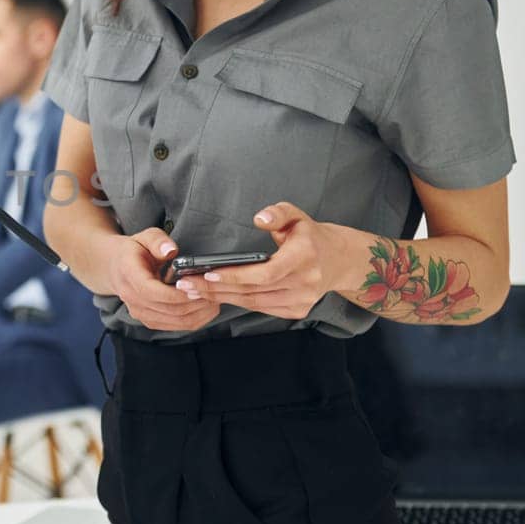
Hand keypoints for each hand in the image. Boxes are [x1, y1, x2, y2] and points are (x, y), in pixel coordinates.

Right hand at [104, 227, 219, 332]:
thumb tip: (170, 251)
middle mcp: (131, 297)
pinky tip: (205, 310)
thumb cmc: (134, 250)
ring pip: (174, 321)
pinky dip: (193, 320)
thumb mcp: (144, 236)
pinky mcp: (148, 320)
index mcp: (129, 274)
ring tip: (213, 301)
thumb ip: (158, 241)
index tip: (197, 289)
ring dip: (197, 314)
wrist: (115, 267)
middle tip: (214, 293)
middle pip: (168, 309)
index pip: (153, 292)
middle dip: (194, 304)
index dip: (177, 294)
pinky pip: (173, 326)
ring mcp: (139, 312)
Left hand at [175, 201, 357, 319]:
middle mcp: (305, 283)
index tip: (207, 274)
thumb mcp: (296, 215)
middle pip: (254, 291)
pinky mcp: (297, 311)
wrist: (338, 260)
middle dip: (216, 289)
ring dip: (221, 298)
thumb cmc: (309, 235)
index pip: (265, 273)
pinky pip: (261, 308)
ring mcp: (302, 301)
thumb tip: (259, 218)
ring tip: (193, 291)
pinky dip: (237, 302)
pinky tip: (215, 296)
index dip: (235, 276)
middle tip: (187, 284)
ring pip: (254, 303)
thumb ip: (277, 212)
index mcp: (304, 257)